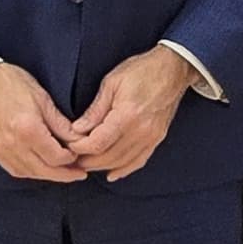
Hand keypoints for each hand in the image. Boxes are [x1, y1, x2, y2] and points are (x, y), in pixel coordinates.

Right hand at [0, 62, 83, 182]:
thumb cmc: (11, 83)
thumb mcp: (43, 99)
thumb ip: (61, 124)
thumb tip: (78, 140)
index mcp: (28, 130)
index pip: (56, 157)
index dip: (71, 159)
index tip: (79, 154)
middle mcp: (14, 145)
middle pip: (45, 171)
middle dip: (64, 175)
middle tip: (78, 174)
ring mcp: (1, 150)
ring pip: (30, 174)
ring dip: (48, 176)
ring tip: (62, 173)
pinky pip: (15, 170)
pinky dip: (30, 172)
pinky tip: (40, 168)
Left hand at [62, 46, 196, 181]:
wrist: (172, 69)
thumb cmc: (141, 70)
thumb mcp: (111, 83)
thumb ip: (94, 110)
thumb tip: (77, 130)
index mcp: (127, 115)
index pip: (98, 143)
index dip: (80, 148)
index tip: (69, 145)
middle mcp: (141, 130)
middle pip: (109, 157)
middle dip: (88, 160)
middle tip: (73, 158)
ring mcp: (151, 137)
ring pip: (122, 162)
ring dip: (102, 166)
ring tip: (86, 164)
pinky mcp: (157, 139)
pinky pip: (139, 161)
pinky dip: (124, 170)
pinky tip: (112, 174)